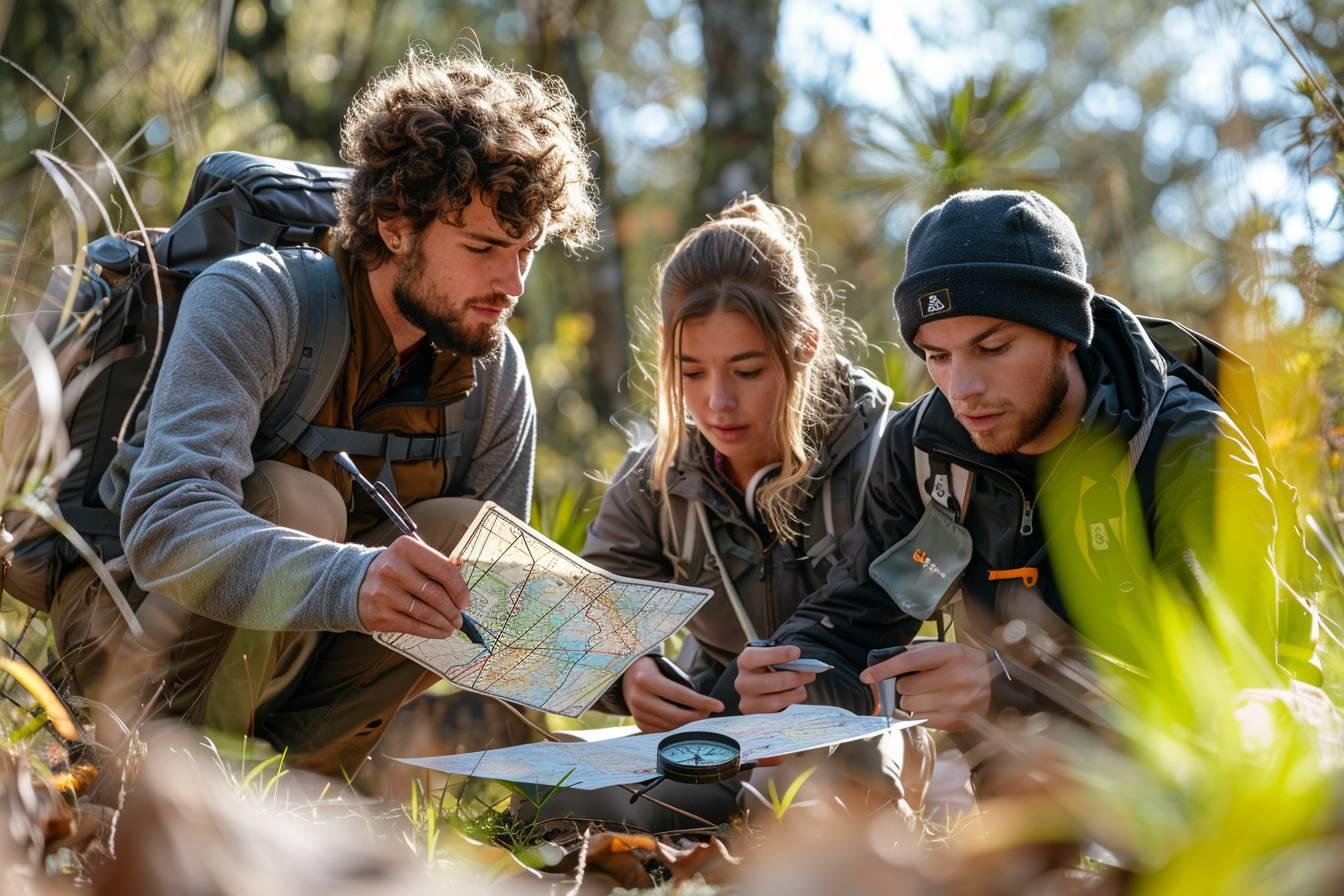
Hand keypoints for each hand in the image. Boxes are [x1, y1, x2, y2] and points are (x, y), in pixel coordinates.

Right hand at [357, 535, 470, 636]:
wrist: (355, 584)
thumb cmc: (395, 571)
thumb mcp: (413, 559)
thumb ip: (437, 566)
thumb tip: (462, 587)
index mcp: (406, 548)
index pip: (444, 569)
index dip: (460, 588)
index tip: (465, 601)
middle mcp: (392, 568)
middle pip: (436, 594)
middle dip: (453, 610)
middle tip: (459, 618)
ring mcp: (383, 592)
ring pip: (426, 613)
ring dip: (444, 623)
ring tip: (452, 626)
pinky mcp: (379, 614)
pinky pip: (413, 626)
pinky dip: (431, 631)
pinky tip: (440, 632)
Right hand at [621, 657, 722, 731]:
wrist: (626, 675)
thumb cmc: (653, 669)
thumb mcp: (664, 669)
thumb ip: (679, 685)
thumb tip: (703, 705)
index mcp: (646, 679)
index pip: (680, 694)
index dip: (701, 701)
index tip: (719, 706)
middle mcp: (639, 697)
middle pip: (675, 715)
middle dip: (697, 716)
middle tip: (710, 714)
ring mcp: (636, 712)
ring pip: (669, 726)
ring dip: (688, 724)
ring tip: (700, 717)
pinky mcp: (638, 722)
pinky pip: (662, 731)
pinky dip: (676, 729)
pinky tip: (686, 723)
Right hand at [735, 645, 815, 714]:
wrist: (759, 685)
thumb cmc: (769, 668)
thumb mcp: (772, 658)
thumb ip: (784, 659)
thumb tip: (804, 664)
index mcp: (745, 662)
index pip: (755, 657)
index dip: (776, 654)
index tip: (796, 653)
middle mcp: (742, 683)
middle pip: (770, 682)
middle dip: (794, 678)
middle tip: (810, 674)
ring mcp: (747, 703)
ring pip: (775, 702)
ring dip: (794, 694)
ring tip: (802, 688)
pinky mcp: (757, 718)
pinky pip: (778, 715)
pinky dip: (790, 705)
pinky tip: (795, 697)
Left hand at [859, 642, 992, 730]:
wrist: (998, 687)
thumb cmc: (963, 665)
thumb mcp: (945, 650)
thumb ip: (916, 654)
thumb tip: (883, 664)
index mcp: (950, 653)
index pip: (908, 661)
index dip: (884, 669)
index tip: (866, 676)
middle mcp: (955, 677)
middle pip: (905, 687)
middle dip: (904, 686)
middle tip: (918, 683)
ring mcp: (957, 701)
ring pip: (910, 705)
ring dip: (910, 701)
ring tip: (927, 695)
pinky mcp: (956, 720)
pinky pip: (920, 720)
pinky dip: (919, 714)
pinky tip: (932, 706)